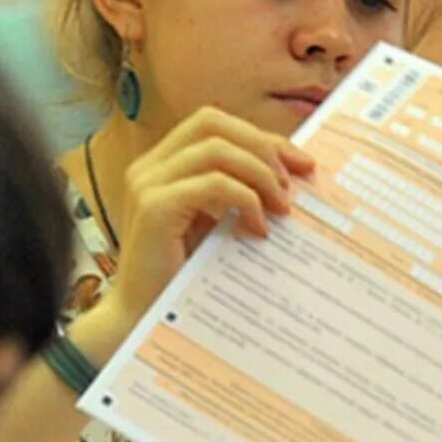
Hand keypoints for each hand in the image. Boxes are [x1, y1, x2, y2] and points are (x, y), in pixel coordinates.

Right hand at [106, 107, 314, 320]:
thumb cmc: (179, 277)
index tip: (301, 163)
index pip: (214, 125)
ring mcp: (147, 184)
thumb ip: (235, 196)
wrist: (140, 318)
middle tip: (292, 182)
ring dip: (259, 173)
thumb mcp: (212, 226)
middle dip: (262, 145)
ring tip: (281, 207)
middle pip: (212, 123)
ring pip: (216, 149)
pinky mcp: (154, 208)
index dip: (261, 137)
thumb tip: (289, 178)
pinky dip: (245, 199)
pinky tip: (259, 227)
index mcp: (160, 165)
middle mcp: (149, 167)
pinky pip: (213, 184)